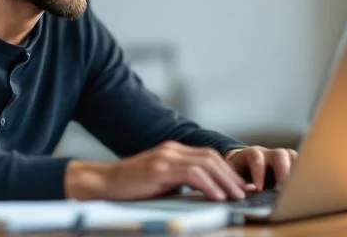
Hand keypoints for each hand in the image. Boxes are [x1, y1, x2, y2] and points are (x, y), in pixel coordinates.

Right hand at [65, 141, 250, 201]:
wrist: (102, 184)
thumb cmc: (130, 188)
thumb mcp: (160, 183)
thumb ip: (180, 183)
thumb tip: (207, 194)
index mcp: (173, 151)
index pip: (208, 156)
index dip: (227, 170)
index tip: (240, 186)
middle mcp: (171, 149)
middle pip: (211, 157)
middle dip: (230, 175)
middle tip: (244, 193)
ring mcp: (165, 157)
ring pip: (205, 164)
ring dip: (224, 181)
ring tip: (235, 197)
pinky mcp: (158, 168)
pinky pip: (191, 174)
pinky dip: (208, 184)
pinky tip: (217, 196)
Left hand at [224, 146, 297, 190]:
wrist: (243, 164)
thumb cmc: (237, 171)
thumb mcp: (232, 174)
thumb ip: (236, 181)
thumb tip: (247, 191)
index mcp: (251, 153)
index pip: (256, 157)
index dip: (258, 172)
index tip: (259, 189)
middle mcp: (269, 153)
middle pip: (280, 154)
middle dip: (283, 170)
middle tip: (284, 188)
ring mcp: (282, 157)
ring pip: (293, 157)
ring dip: (296, 171)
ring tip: (297, 188)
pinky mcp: (291, 163)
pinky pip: (300, 163)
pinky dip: (302, 173)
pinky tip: (303, 186)